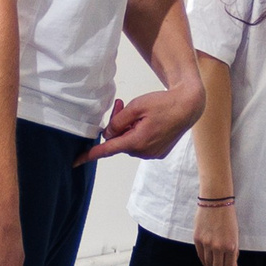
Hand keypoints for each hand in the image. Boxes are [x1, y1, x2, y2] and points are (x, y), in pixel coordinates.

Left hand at [80, 87, 202, 164]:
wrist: (189, 106)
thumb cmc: (163, 103)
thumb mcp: (135, 107)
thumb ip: (118, 121)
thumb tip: (108, 134)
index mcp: (136, 141)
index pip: (107, 150)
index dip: (89, 155)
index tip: (75, 162)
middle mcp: (144, 152)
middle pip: (119, 142)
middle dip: (116, 126)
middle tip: (120, 104)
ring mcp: (153, 154)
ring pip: (129, 143)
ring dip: (128, 130)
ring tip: (140, 113)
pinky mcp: (159, 152)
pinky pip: (141, 145)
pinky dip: (139, 134)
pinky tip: (149, 121)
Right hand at [194, 202, 239, 265]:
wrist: (215, 202)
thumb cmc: (228, 218)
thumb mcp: (235, 235)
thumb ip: (234, 252)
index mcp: (231, 246)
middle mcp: (218, 247)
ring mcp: (207, 243)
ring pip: (208, 263)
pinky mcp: (197, 239)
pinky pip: (200, 255)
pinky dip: (204, 262)